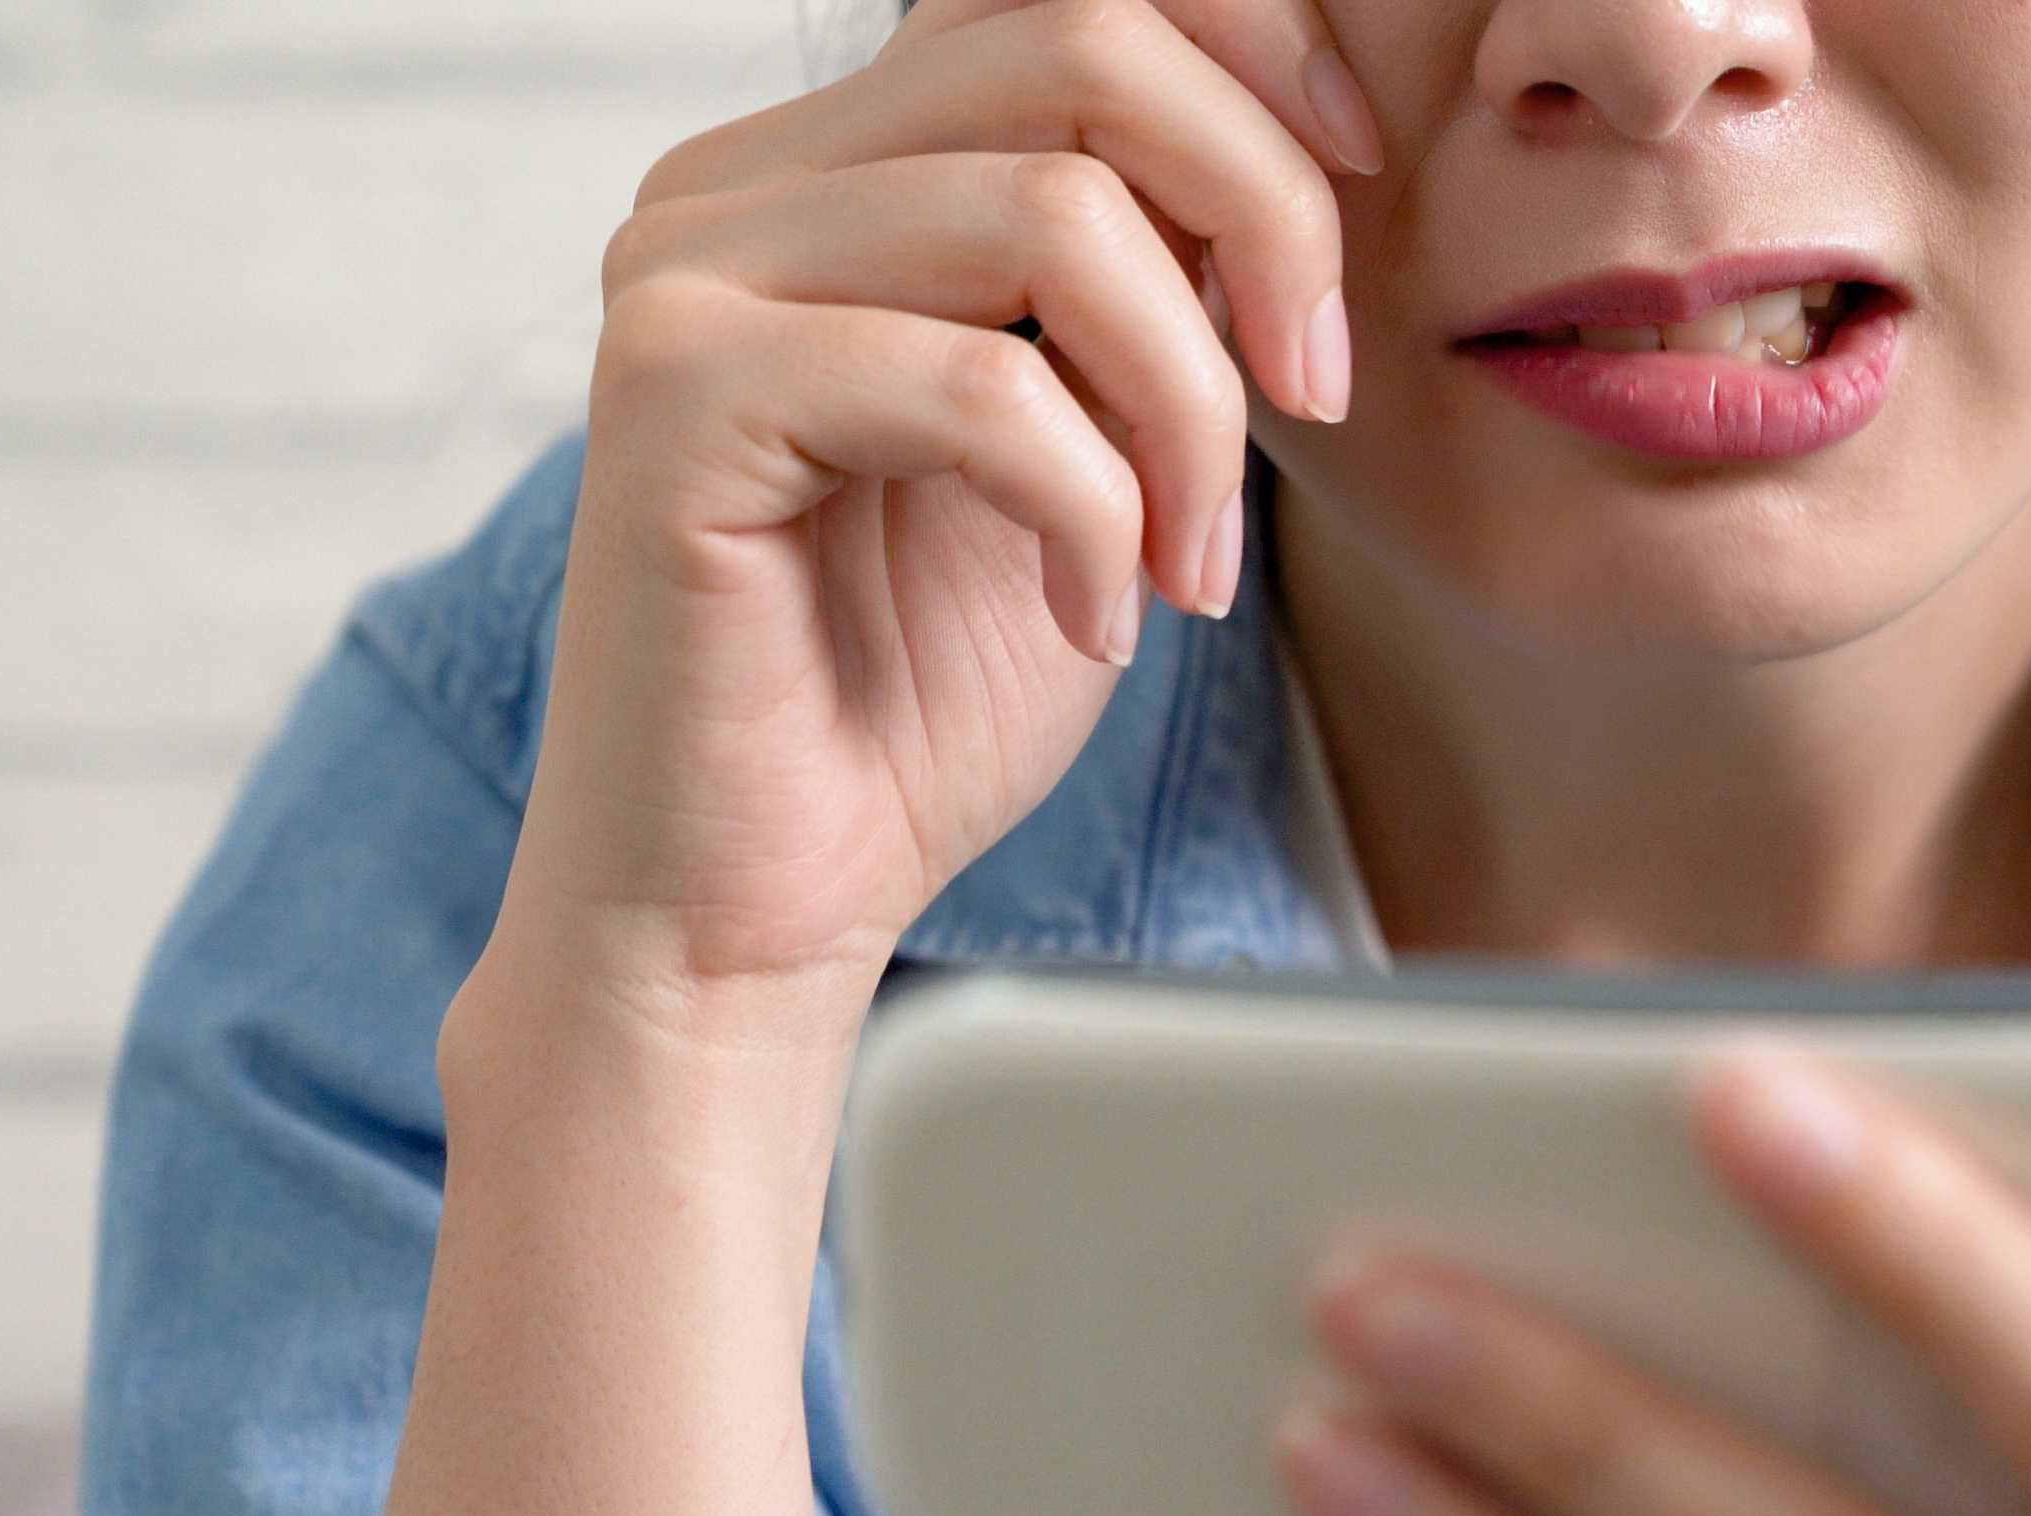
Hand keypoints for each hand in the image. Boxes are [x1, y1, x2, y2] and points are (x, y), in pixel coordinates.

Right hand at [505, 0, 1383, 1017]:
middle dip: (1261, 216)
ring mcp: (685, 278)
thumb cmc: (916, 701)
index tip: (1357, 192)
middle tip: (1315, 393)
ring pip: (1055, 214)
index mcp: (836, 167)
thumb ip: (1152, 278)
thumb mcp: (1095, 445)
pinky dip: (1091, 513)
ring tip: (1189, 560)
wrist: (757, 913)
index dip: (1248, 44)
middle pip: (1076, 46)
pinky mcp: (673, 398)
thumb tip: (1299, 142)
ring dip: (1190, 406)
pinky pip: (978, 386)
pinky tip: (1093, 620)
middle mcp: (737, 183)